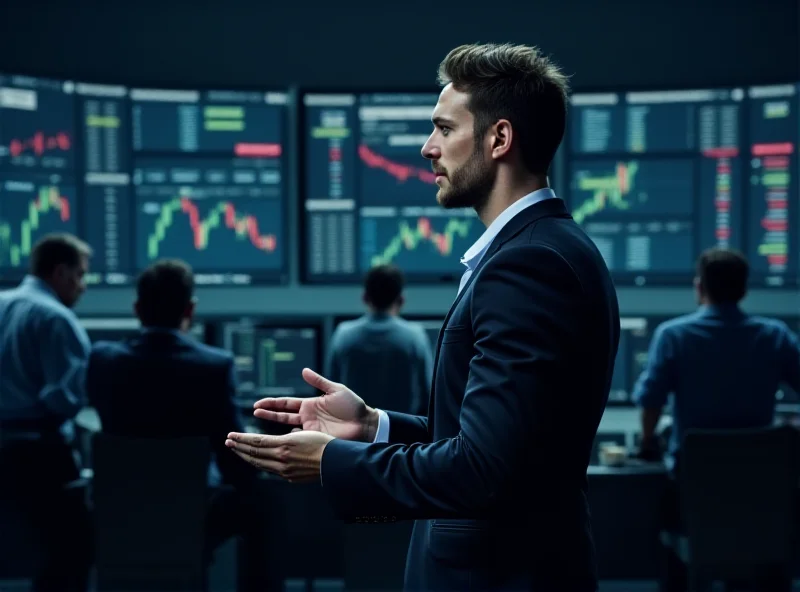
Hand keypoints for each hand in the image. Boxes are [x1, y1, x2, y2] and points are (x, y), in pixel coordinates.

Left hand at [225, 430, 334, 482]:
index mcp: (284, 445)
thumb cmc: (324, 444)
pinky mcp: (290, 477)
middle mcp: (281, 459)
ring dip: (246, 456)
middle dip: (239, 447)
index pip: (256, 442)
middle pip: (254, 453)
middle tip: (228, 441)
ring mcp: (285, 470)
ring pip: (260, 463)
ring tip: (237, 450)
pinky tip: (257, 460)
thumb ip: (288, 438)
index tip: (231, 436)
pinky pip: (270, 469)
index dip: (242, 439)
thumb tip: (279, 439)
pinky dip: (260, 463)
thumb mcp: (304, 434)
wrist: (336, 462)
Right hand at [252, 368, 379, 441]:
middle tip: (253, 412)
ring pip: (288, 430)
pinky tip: (280, 442)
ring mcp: (311, 430)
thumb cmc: (353, 406)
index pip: (286, 404)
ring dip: (275, 430)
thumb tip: (303, 371)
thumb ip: (319, 381)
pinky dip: (290, 441)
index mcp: (310, 405)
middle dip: (268, 414)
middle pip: (282, 416)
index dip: (272, 403)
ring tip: (260, 429)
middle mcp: (308, 417)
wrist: (365, 423)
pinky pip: (300, 441)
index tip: (257, 404)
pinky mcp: (317, 440)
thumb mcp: (336, 390)